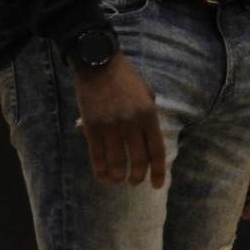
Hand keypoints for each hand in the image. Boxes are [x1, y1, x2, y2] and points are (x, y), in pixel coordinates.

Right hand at [73, 49, 166, 187]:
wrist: (98, 64)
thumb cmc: (125, 77)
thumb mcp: (146, 92)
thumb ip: (149, 115)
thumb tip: (149, 138)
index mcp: (148, 114)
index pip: (156, 150)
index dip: (158, 171)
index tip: (157, 185)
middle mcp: (131, 123)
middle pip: (138, 160)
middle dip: (138, 176)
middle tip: (135, 181)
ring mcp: (111, 127)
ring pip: (117, 163)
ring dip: (119, 176)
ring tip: (120, 179)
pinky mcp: (92, 128)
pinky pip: (97, 157)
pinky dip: (101, 171)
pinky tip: (104, 177)